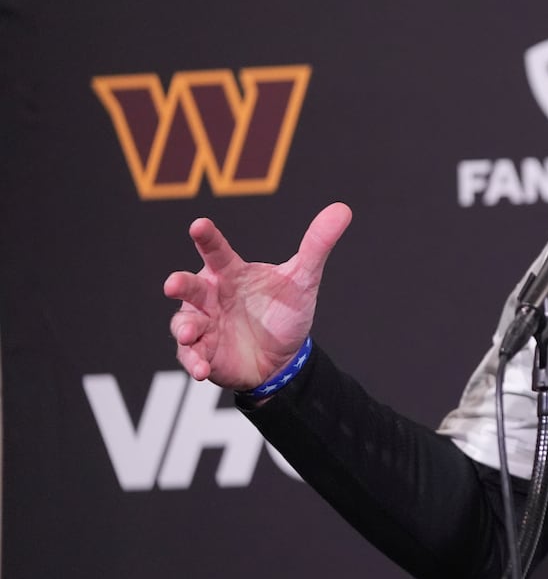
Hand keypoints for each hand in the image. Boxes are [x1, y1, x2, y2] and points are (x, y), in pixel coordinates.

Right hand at [163, 203, 351, 388]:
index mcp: (230, 272)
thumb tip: (342, 209)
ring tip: (190, 332)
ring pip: (185, 322)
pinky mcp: (203, 354)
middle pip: (190, 286)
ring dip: (185, 327)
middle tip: (173, 283)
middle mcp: (211, 296)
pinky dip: (195, 363)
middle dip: (180, 284)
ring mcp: (204, 325)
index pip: (216, 251)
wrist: (284, 357)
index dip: (207, 238)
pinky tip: (203, 370)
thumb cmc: (283, 311)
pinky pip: (192, 358)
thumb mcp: (303, 280)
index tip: (198, 225)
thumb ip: (316, 245)